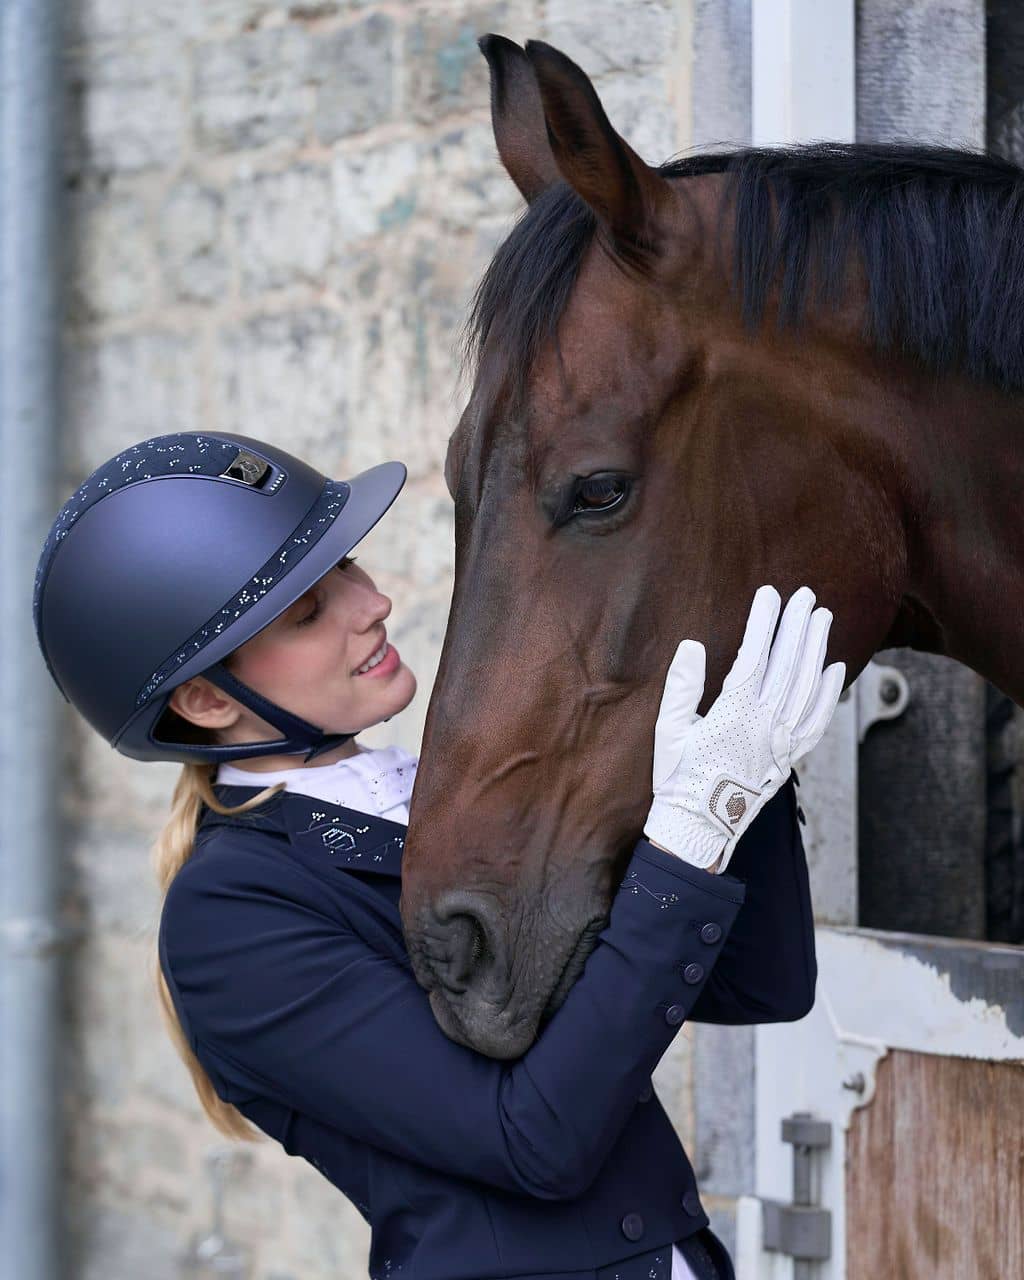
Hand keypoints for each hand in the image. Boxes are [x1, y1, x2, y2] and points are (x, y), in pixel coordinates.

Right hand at [643, 585, 845, 873]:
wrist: (701, 826)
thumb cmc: (679, 778)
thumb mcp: (669, 731)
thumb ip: (682, 686)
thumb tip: (693, 645)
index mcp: (733, 714)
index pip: (755, 656)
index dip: (764, 622)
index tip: (768, 595)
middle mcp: (766, 724)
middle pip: (789, 664)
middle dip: (797, 626)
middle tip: (806, 595)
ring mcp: (783, 741)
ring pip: (808, 686)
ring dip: (817, 649)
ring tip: (822, 618)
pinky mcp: (791, 757)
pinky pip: (818, 720)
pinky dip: (829, 693)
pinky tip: (835, 668)